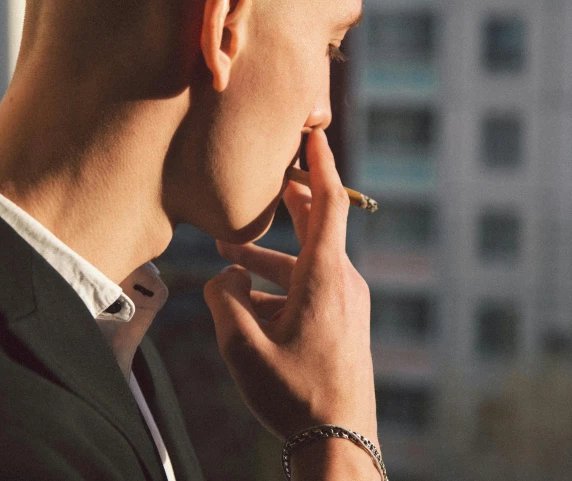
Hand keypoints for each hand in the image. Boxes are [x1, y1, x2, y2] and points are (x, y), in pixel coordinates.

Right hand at [204, 129, 377, 445]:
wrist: (339, 439)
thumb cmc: (294, 394)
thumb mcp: (242, 347)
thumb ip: (225, 300)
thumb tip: (227, 275)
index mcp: (325, 277)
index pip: (327, 203)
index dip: (319, 163)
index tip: (312, 132)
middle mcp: (342, 281)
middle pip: (316, 225)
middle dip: (287, 200)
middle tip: (261, 179)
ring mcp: (346, 302)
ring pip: (307, 260)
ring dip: (271, 251)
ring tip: (229, 248)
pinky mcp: (343, 321)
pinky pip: (311, 285)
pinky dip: (281, 280)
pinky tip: (249, 296)